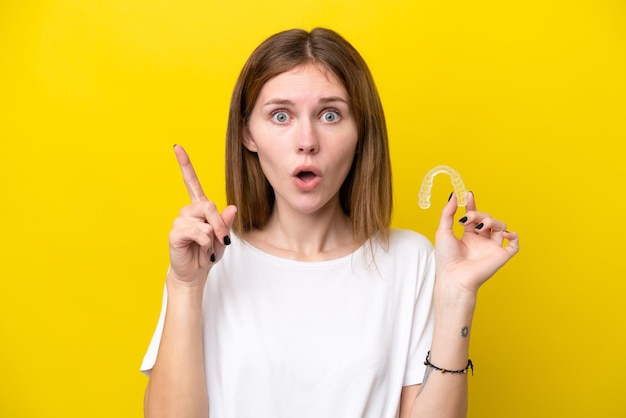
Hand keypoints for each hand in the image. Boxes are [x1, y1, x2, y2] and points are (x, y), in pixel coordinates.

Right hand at [167, 145, 236, 283]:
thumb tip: (231, 208)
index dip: (185, 165)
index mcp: (199, 208)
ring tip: (206, 247)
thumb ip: (226, 223)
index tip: (177, 147)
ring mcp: (180, 222)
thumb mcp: (223, 237)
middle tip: (222, 239)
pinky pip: (196, 232)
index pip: (191, 182)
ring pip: (204, 221)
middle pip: (208, 205)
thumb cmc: (207, 252)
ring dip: (212, 236)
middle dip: (219, 224)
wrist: (195, 272)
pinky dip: (204, 243)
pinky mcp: (175, 234)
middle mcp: (187, 211)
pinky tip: (200, 249)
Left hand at [434, 192, 518, 294]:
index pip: (474, 217)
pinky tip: (505, 233)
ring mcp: (491, 247)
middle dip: (479, 214)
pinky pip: (514, 244)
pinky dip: (513, 236)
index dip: (472, 204)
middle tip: (469, 218)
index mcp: (468, 236)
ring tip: (481, 227)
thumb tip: (453, 196)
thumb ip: (448, 213)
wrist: (454, 276)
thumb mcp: (443, 231)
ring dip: (492, 221)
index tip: (468, 194)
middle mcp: (481, 241)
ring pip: (501, 226)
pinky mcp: (501, 256)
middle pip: (487, 219)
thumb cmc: (446, 258)